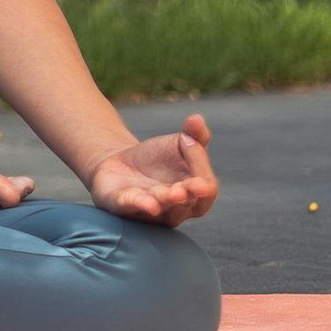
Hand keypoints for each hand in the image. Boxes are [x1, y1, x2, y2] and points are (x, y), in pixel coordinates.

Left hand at [87, 113, 217, 225]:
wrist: (123, 165)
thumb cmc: (159, 160)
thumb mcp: (179, 144)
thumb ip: (194, 134)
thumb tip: (197, 119)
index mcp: (195, 195)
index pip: (207, 188)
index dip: (202, 170)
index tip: (188, 141)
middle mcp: (176, 210)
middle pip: (188, 206)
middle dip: (188, 195)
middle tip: (189, 187)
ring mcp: (151, 211)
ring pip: (162, 209)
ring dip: (166, 200)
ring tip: (171, 193)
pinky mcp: (124, 205)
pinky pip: (134, 208)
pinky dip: (141, 205)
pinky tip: (148, 203)